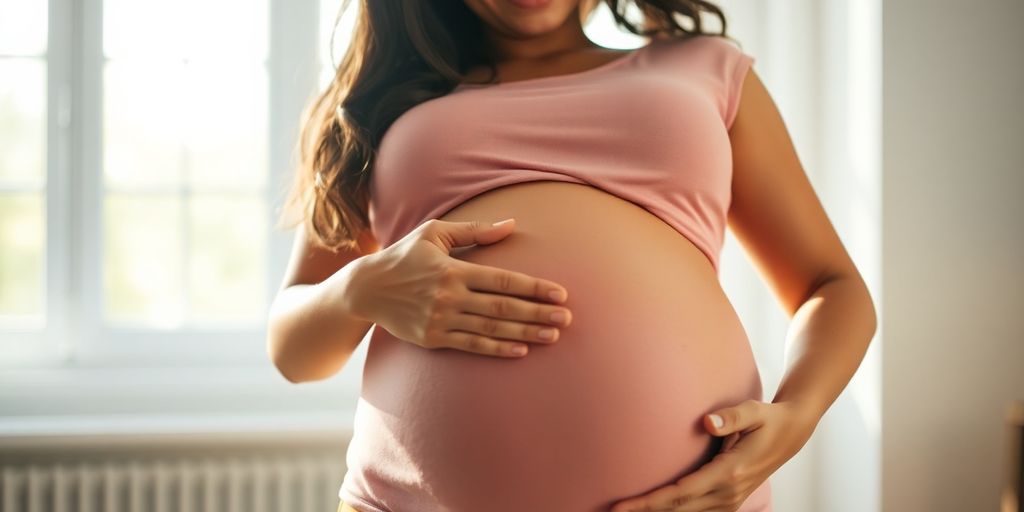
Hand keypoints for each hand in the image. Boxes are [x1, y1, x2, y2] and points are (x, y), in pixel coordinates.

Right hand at [349, 217, 572, 357]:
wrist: (365, 289)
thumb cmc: (404, 256)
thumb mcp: (434, 233)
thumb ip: (474, 231)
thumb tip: (511, 225)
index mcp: (453, 269)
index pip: (502, 280)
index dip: (534, 287)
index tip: (560, 293)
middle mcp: (449, 297)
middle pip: (503, 307)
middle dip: (538, 313)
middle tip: (567, 318)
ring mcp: (441, 321)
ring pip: (492, 329)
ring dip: (525, 332)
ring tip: (553, 335)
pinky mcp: (434, 339)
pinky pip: (472, 345)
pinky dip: (498, 348)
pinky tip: (521, 349)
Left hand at [609, 400, 818, 511]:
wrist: (791, 434)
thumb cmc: (767, 419)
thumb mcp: (754, 411)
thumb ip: (731, 417)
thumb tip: (706, 422)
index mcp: (730, 473)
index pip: (680, 494)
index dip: (648, 502)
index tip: (621, 506)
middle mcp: (728, 493)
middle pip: (677, 510)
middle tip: (610, 511)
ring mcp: (730, 501)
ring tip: (627, 511)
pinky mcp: (728, 502)